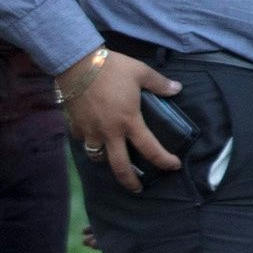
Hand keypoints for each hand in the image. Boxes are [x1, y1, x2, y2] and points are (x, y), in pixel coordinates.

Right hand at [59, 49, 182, 192]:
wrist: (76, 63)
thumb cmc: (111, 67)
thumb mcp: (140, 72)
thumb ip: (159, 84)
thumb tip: (178, 89)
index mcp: (129, 121)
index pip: (150, 149)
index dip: (164, 161)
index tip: (174, 166)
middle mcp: (110, 132)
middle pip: (120, 167)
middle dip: (130, 182)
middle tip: (137, 189)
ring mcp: (90, 131)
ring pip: (97, 157)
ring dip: (106, 161)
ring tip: (112, 159)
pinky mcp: (75, 125)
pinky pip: (83, 140)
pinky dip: (89, 141)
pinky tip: (93, 136)